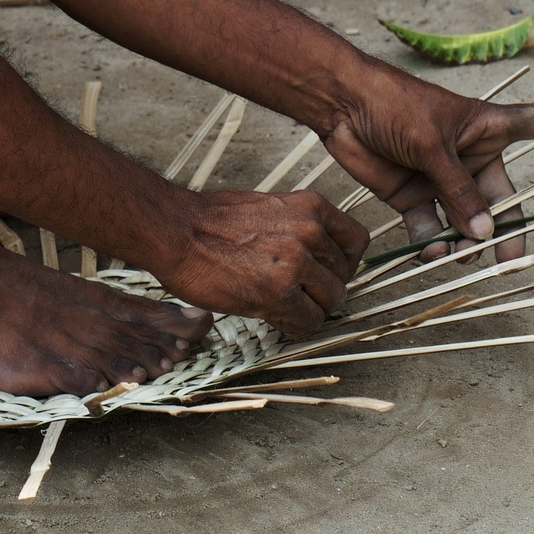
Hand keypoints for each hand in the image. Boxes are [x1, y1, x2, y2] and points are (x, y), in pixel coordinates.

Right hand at [153, 189, 367, 335]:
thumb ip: (298, 228)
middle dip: (323, 290)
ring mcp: (296, 262)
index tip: (329, 272)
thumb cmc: (211, 220)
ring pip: (330, 302)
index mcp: (311, 207)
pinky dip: (294, 326)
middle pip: (343, 277)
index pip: (357, 241)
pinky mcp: (278, 292)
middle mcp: (310, 232)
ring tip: (284, 306)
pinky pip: (308, 322)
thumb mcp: (268, 208)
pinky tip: (273, 316)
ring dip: (310, 310)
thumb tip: (317, 254)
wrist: (175, 231)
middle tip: (299, 295)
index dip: (345, 263)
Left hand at [323, 71, 533, 262]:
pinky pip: (433, 230)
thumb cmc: (392, 106)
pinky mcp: (414, 196)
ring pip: (469, 224)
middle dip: (509, 235)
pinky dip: (432, 246)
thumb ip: (458, 191)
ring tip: (460, 261)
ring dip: (467, 246)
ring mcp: (444, 179)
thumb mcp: (432, 145)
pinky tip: (428, 254)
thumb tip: (484, 234)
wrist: (339, 106)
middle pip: (504, 202)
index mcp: (490, 128)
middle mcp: (473, 156)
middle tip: (509, 265)